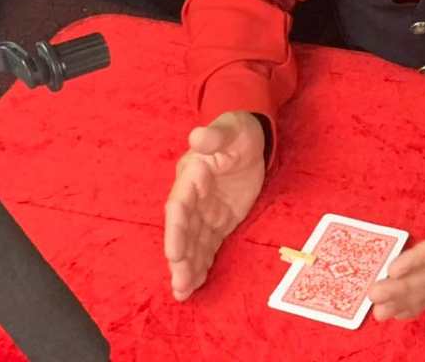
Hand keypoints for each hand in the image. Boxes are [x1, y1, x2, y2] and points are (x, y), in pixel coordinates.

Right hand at [164, 110, 265, 300]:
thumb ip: (215, 136)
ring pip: (193, 243)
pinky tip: (195, 285)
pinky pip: (208, 246)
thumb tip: (196, 136)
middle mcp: (193, 197)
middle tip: (179, 284)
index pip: (179, 205)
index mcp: (192, 175)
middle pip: (183, 230)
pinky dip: (202, 265)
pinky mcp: (219, 221)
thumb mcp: (230, 130)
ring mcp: (205, 212)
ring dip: (187, 267)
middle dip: (180, 258)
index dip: (175, 230)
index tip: (173, 253)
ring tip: (182, 293)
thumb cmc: (238, 132)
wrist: (251, 139)